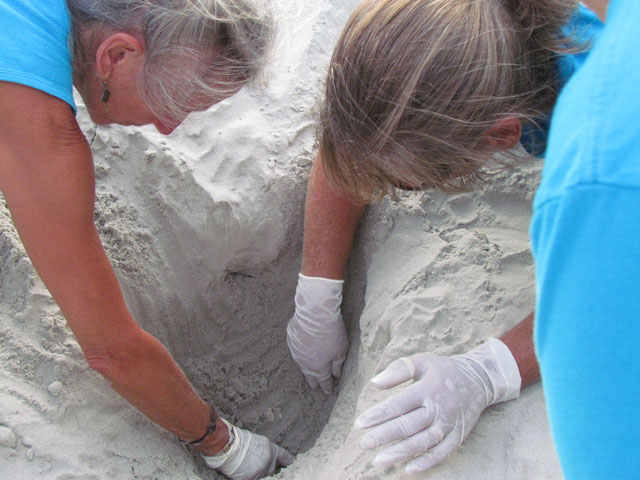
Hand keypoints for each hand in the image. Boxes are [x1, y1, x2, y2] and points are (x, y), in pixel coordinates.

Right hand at [202, 419, 294, 479]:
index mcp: (271, 449)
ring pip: (262, 476)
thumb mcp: (256, 440)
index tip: (291, 462)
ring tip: (245, 465)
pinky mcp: (250, 479)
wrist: (226, 444)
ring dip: (255, 472)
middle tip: (255, 462)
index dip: (288, 460)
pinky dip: (247, 477)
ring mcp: (260, 472)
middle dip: (265, 467)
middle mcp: (268, 461)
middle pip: (271, 469)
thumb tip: (265, 457)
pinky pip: (252, 479)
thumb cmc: (237, 439)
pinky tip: (241, 472)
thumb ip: (264, 450)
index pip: (285, 456)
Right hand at [287, 273, 347, 393]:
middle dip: (314, 382)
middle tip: (315, 388)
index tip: (328, 392)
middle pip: (309, 375)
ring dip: (305, 369)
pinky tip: (302, 353)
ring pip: (300, 364)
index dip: (326, 387)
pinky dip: (300, 354)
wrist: (315, 313)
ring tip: (308, 373)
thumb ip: (337, 364)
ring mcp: (295, 351)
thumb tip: (336, 374)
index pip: (323, 381)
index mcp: (318, 367)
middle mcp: (304, 362)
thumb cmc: (332, 332)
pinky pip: (295, 350)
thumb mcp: (341, 349)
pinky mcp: (291, 339)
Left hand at [354, 339, 520, 473]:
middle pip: (408, 425)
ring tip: (378, 460)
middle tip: (364, 443)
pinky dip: (426, 462)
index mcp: (428, 388)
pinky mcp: (458, 436)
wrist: (480, 379)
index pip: (399, 404)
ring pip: (422, 442)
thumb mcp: (422, 361)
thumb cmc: (444, 370)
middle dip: (384, 436)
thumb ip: (399, 370)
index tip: (359, 424)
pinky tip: (408, 469)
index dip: (378, 415)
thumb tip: (375, 383)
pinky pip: (442, 453)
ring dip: (400, 453)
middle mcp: (439, 408)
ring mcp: (449, 424)